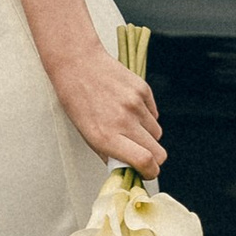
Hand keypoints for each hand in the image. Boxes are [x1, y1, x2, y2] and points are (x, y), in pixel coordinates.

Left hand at [55, 49, 164, 179]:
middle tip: (141, 153)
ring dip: (147, 135)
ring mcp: (135, 104)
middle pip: (159, 152)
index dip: (150, 172)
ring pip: (157, 133)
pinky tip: (129, 108)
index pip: (145, 161)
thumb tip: (129, 168)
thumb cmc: (77, 100)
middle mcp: (123, 121)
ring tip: (128, 124)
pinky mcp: (143, 89)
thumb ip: (109, 154)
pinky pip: (154, 113)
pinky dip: (146, 116)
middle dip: (153, 158)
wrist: (77, 64)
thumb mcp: (86, 135)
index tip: (147, 171)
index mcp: (106, 137)